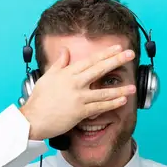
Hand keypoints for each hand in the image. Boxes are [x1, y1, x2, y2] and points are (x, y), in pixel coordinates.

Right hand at [19, 45, 136, 140]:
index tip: (117, 48)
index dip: (105, 54)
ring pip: (103, 92)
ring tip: (132, 86)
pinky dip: (112, 104)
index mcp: (67, 73)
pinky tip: (122, 101)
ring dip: (119, 89)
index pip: (90, 60)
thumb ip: (59, 63)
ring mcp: (78, 97)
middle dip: (116, 61)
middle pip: (99, 69)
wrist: (33, 118)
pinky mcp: (80, 112)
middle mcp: (74, 83)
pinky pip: (99, 107)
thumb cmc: (39, 99)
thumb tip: (65, 51)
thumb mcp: (48, 76)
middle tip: (130, 54)